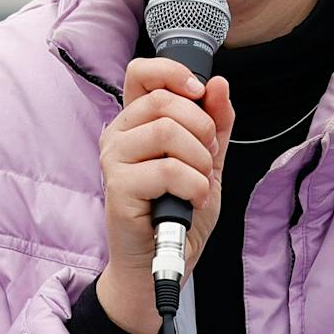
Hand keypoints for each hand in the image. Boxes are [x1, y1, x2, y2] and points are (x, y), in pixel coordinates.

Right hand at [94, 57, 234, 333]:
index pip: (141, 72)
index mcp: (136, 121)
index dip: (172, 72)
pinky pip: (167, 169)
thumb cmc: (180, 209)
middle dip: (202, 126)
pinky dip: (193, 185)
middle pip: (163, 100)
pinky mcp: (118, 188)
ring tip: (201, 182)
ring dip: (199, 159)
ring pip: (166, 130)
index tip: (199, 92)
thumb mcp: (208, 160)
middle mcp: (119, 134)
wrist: (164, 261)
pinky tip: (194, 199)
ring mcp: (114, 160)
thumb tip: (219, 84)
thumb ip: (216, 123)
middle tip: (209, 155)